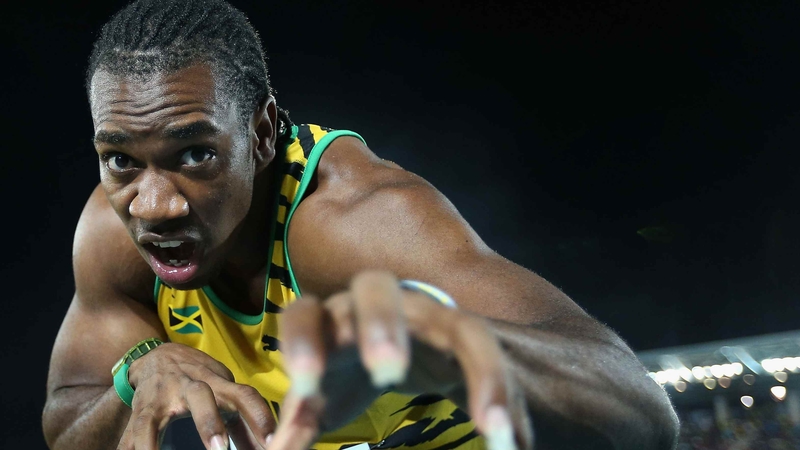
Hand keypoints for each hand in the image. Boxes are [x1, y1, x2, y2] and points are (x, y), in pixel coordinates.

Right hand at [117, 343, 275, 449]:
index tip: (273, 439)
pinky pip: (136, 430)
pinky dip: (136, 447)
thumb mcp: (223, 393)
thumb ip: (242, 423)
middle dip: (209, 422)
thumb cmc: (201, 380)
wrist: (158, 356)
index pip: (244, 395)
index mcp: (218, 383)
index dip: (260, 415)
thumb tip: (266, 447)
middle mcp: (190, 385)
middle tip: (219, 449)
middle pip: (201, 396)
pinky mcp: (141, 409)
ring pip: (155, 417)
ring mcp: (163, 397)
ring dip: (156, 442)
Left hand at [271, 271, 532, 449]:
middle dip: (380, 323)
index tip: (306, 386)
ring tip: (489, 423)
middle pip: (375, 286)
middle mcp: (378, 303)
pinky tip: (504, 435)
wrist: (399, 348)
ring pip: (455, 320)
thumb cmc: (348, 370)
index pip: (307, 312)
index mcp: (332, 316)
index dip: (304, 341)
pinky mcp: (465, 334)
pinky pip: (487, 353)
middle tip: (387, 369)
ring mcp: (429, 314)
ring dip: (475, 365)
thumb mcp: (327, 397)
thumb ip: (304, 417)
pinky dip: (498, 391)